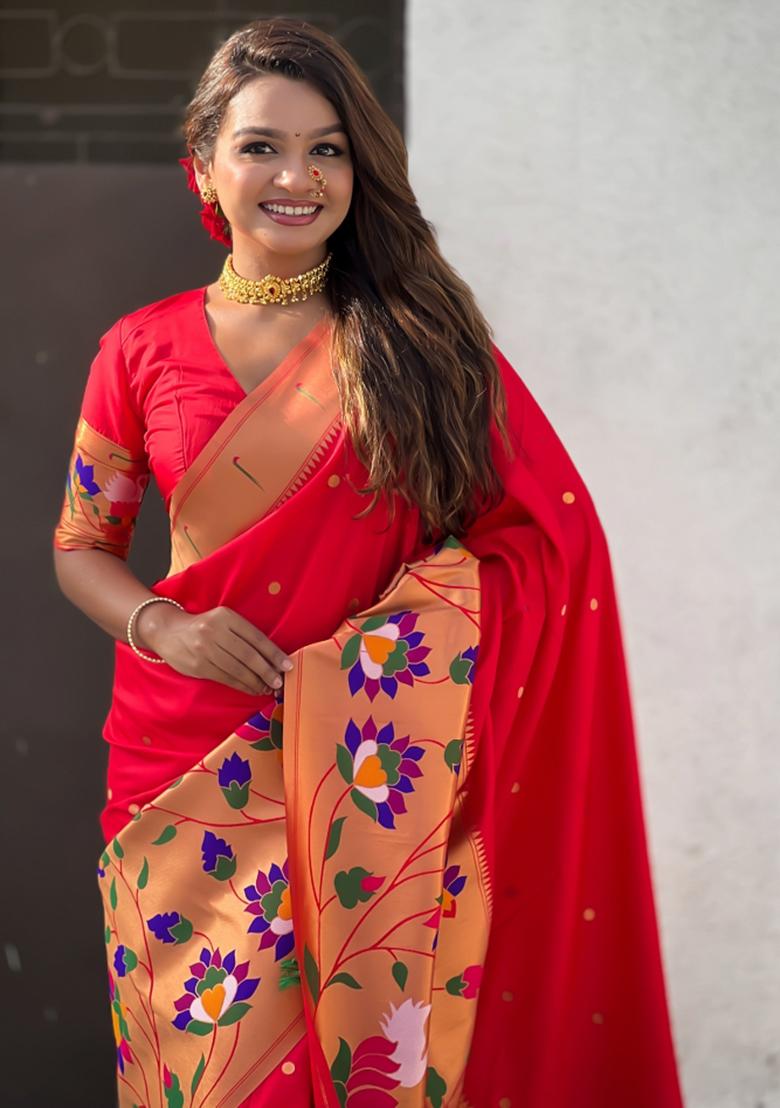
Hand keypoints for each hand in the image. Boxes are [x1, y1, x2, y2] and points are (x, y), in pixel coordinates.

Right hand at [135, 603, 292, 695]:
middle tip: (279, 682)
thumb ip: (244, 634)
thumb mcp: (223, 620)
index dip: (274, 653)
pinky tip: (252, 688)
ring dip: (255, 682)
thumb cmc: (203, 626)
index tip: (287, 665)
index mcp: (226, 616)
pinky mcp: (198, 665)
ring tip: (268, 688)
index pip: (256, 637)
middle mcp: (214, 631)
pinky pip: (225, 678)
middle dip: (267, 671)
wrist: (168, 631)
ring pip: (237, 669)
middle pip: (248, 655)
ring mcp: (204, 649)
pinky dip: (241, 685)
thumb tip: (272, 657)